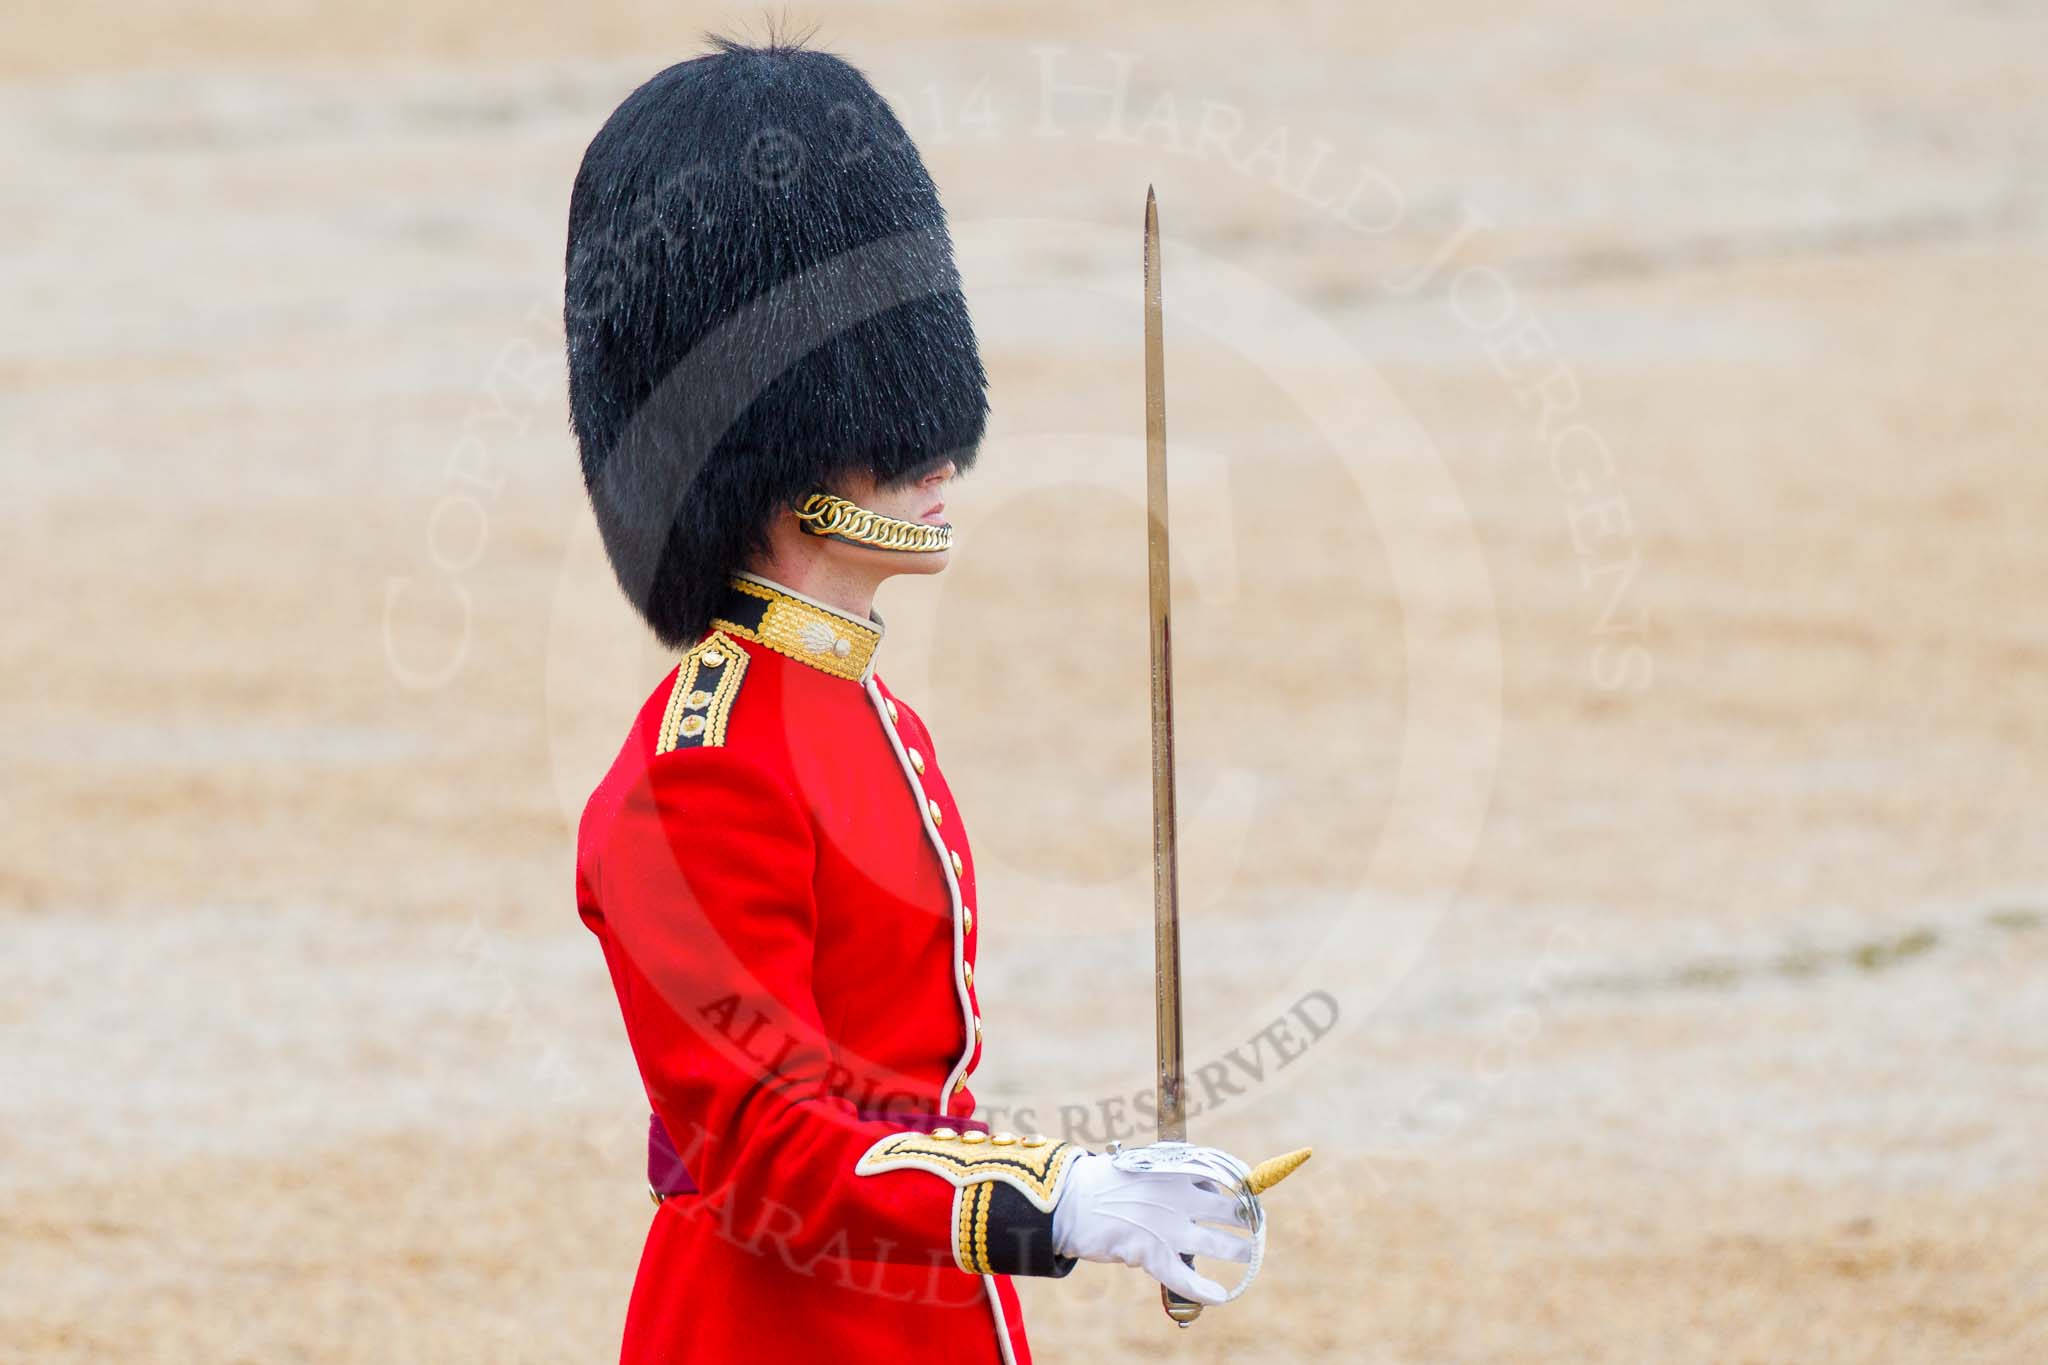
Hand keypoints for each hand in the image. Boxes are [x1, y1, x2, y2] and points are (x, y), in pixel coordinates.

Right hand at [1049, 1146, 1255, 1303]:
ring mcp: (1168, 1227)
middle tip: (1256, 1227)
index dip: (1241, 1188)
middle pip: (1230, 1210)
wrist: (1072, 1200)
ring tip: (1251, 1257)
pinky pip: (1186, 1278)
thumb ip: (1171, 1174)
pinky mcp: (1152, 1254)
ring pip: (1218, 1243)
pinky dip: (1205, 1290)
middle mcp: (1179, 1197)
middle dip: (1248, 1220)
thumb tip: (1198, 1185)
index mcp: (1176, 1170)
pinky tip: (1220, 1296)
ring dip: (1240, 1252)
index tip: (1250, 1194)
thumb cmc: (1104, 1181)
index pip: (1223, 1176)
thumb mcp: (1142, 1165)